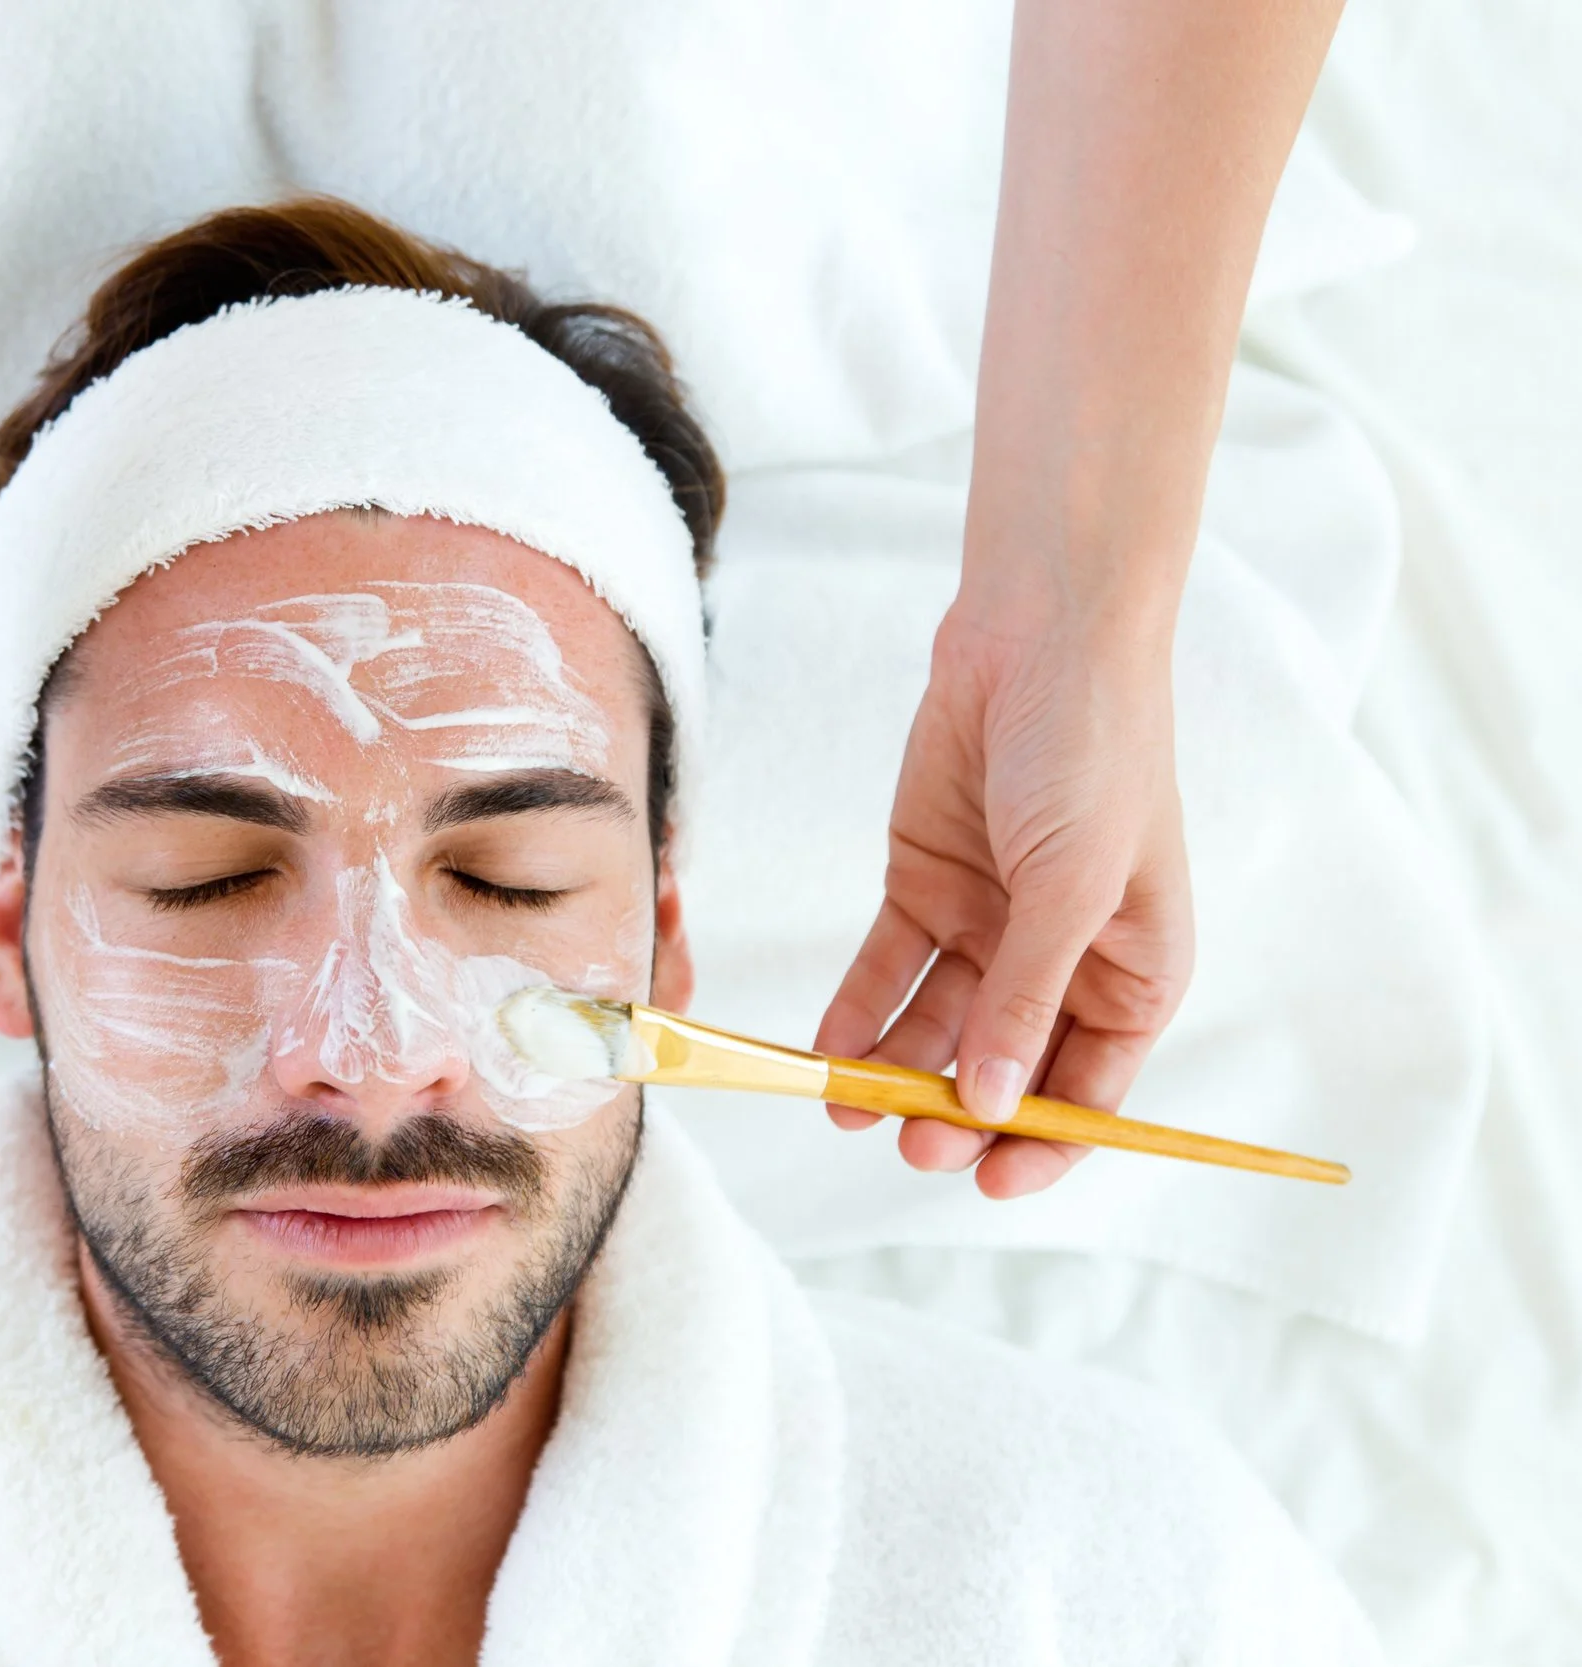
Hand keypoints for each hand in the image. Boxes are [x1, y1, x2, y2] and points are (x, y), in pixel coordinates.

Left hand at [816, 600, 1194, 1198]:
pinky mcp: (927, 884)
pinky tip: (827, 1054)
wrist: (1037, 636)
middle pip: (1006, 1067)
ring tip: (849, 1107)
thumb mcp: (1070, 884)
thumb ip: (1028, 997)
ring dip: (897, 1072)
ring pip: (938, 1026)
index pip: (1094, 1088)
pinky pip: (889, 969)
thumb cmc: (1091, 751)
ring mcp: (991, 924)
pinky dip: (859, 1012)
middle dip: (959, 1112)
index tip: (990, 1183)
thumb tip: (997, 1105)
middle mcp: (1062, 960)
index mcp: (1135, 970)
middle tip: (911, 1140)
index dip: (1046, 1143)